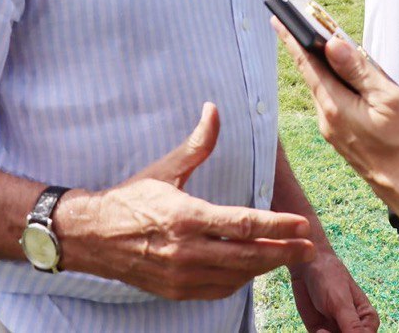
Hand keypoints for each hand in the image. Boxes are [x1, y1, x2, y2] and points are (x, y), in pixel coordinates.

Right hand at [57, 103, 314, 299]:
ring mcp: (180, 275)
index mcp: (186, 217)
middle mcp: (186, 251)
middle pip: (247, 256)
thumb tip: (213, 109)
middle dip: (283, 252)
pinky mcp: (175, 290)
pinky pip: (218, 289)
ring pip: (236, 276)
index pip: (244, 224)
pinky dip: (240, 280)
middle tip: (309, 246)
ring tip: (289, 255)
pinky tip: (254, 269)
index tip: (302, 224)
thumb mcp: (166, 168)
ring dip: (265, 267)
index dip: (278, 226)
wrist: (89, 236)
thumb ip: (197, 143)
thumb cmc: (130, 199)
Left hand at [272, 20, 398, 223]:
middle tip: (305, 24)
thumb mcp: (390, 99)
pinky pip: (337, 108)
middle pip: (315, 78)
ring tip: (329, 47)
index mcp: (336, 109)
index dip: (293, 39)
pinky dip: (338, 89)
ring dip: (326, 70)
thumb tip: (331, 44)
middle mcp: (329, 124)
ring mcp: (338, 137)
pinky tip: (350, 81)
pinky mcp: (349, 145)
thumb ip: (358, 71)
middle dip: (309, 51)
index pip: (308, 65)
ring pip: (327, 93)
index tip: (278, 19)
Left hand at [289, 250, 379, 331]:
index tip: (346, 330)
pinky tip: (319, 328)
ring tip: (323, 330)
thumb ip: (352, 325)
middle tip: (331, 330)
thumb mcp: (341, 302)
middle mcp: (353, 327)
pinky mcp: (320, 331)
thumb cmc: (330, 279)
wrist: (307, 266)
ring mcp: (336, 330)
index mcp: (367, 318)